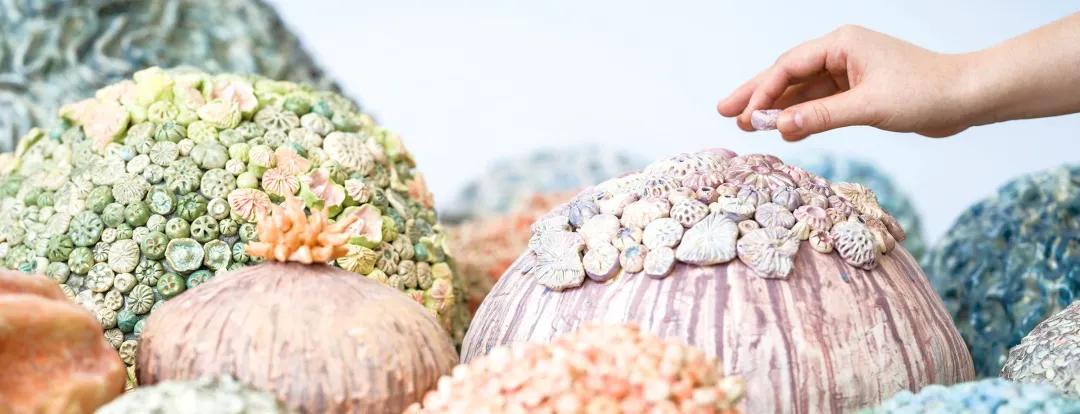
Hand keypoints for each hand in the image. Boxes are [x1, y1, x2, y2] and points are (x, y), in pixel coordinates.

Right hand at [717, 25, 975, 140]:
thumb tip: (780, 126)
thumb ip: (822, 116)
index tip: (743, 114)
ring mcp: (849, 71)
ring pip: (802, 90)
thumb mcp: (869, 106)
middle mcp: (841, 53)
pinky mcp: (858, 90)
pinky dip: (801, 116)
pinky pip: (819, 103)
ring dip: (776, 109)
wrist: (967, 96)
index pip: (789, 66)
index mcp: (842, 44)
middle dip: (756, 94)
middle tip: (724, 111)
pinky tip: (784, 131)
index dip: (762, 91)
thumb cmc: (926, 92)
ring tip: (746, 125)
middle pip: (787, 74)